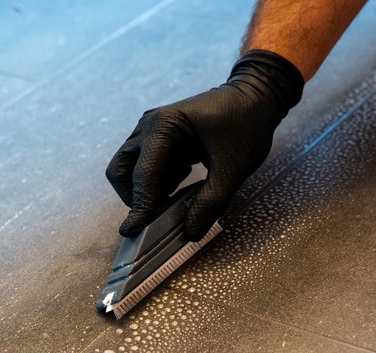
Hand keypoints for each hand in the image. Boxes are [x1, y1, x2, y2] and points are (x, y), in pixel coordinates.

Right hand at [106, 50, 303, 240]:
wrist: (255, 98)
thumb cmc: (246, 124)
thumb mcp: (233, 168)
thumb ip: (212, 202)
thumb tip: (191, 232)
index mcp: (164, 126)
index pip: (143, 175)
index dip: (139, 206)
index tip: (133, 231)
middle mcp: (150, 126)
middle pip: (120, 170)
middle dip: (133, 197)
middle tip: (155, 216)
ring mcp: (151, 130)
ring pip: (129, 169)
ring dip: (146, 189)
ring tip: (176, 196)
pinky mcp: (159, 137)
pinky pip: (145, 165)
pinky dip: (157, 181)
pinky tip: (183, 181)